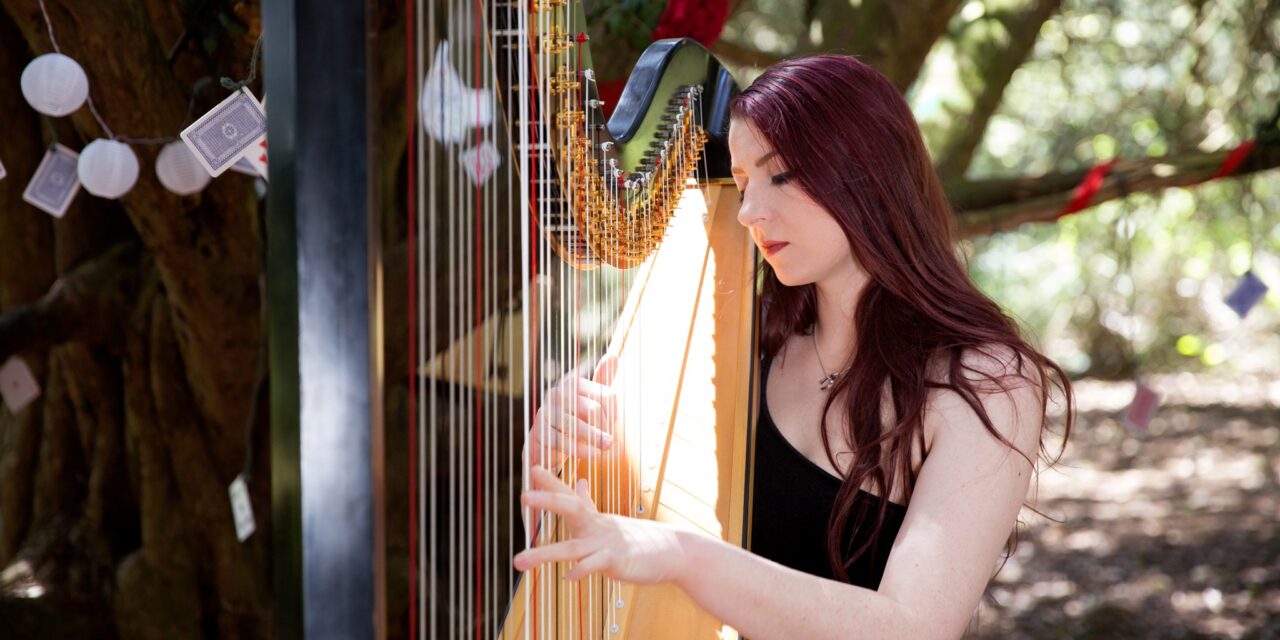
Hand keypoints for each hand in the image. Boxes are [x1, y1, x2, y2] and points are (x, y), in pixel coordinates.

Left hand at [515, 466, 688, 584]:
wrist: (672, 551)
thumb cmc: (638, 538)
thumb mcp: (609, 520)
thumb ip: (589, 504)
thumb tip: (579, 481)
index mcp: (592, 518)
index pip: (568, 496)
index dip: (550, 483)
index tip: (531, 468)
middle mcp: (596, 527)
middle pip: (570, 509)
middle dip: (547, 501)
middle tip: (524, 496)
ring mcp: (606, 543)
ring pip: (572, 546)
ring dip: (544, 553)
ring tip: (519, 560)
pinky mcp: (617, 561)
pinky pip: (596, 565)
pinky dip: (582, 569)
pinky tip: (569, 577)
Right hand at [523, 354, 619, 471]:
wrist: (545, 443)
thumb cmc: (573, 420)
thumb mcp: (590, 401)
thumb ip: (603, 380)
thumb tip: (613, 356)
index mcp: (573, 383)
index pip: (605, 395)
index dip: (614, 413)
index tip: (614, 425)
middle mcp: (558, 393)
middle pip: (593, 410)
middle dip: (604, 427)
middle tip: (611, 441)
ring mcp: (546, 411)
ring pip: (577, 425)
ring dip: (595, 439)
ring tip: (608, 448)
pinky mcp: (540, 431)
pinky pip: (564, 441)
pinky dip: (581, 450)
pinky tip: (593, 456)